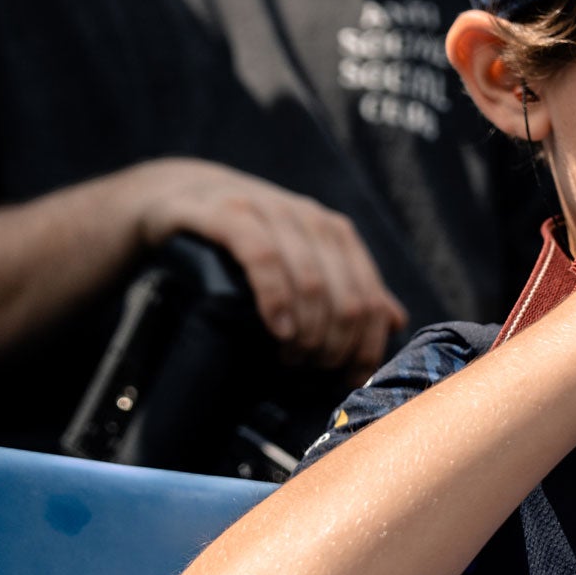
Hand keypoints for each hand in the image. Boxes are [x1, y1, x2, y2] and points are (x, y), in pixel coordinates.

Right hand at [118, 157, 407, 377]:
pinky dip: (276, 298)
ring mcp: (270, 212)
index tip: (344, 378)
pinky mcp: (228, 215)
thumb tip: (395, 320)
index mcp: (334, 232)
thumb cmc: (244, 238)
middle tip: (310, 370)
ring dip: (307, 332)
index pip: (370, 299)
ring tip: (291, 359)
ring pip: (311, 281)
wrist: (179, 196)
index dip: (364, 347)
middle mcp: (309, 218)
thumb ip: (348, 286)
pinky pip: (263, 257)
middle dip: (334, 346)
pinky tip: (276, 328)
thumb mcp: (298, 258)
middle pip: (346, 297)